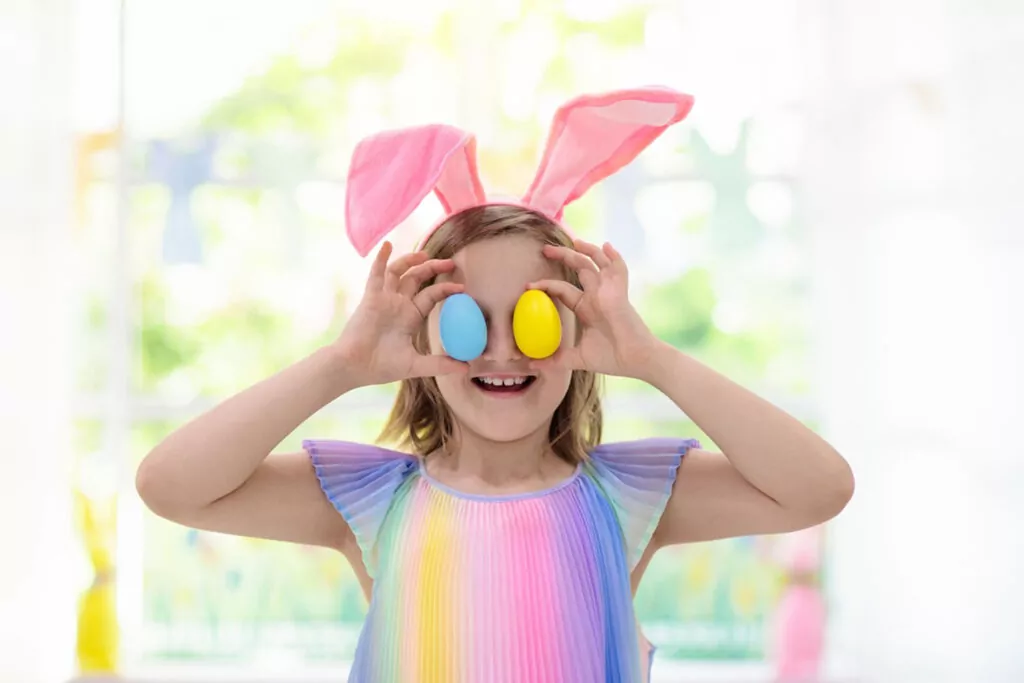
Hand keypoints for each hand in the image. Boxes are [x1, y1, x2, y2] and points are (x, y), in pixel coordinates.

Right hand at [333, 242, 467, 385]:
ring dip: (410, 259)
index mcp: (410, 317)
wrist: (354, 367)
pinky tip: (388, 245)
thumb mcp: (415, 365)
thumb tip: (466, 369)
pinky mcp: (371, 298)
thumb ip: (439, 364)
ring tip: (425, 254)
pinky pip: (376, 274)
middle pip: (417, 278)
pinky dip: (380, 258)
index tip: (461, 288)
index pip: (431, 295)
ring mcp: (384, 299)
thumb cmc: (381, 367)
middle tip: (450, 263)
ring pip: (398, 272)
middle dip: (433, 268)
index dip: (445, 289)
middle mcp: (398, 304)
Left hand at [528, 239, 658, 377]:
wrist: (635, 361)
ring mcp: (609, 292)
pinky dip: (614, 256)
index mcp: (586, 308)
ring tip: (573, 241)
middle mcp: (597, 296)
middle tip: (545, 249)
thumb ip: (556, 360)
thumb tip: (531, 365)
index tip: (529, 286)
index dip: (547, 285)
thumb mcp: (577, 358)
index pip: (563, 289)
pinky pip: (619, 269)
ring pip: (596, 263)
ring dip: (585, 250)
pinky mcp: (620, 292)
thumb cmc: (612, 359)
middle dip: (563, 256)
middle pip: (578, 268)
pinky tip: (606, 246)